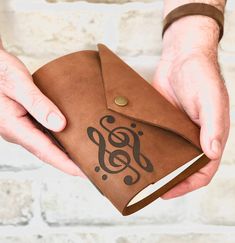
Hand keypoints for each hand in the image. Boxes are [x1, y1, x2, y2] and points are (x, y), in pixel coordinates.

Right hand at [0, 42, 85, 177]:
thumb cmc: (0, 70)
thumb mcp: (18, 84)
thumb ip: (37, 104)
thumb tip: (60, 125)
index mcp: (14, 126)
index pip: (46, 151)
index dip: (66, 163)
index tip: (85, 171)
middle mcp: (18, 131)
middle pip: (48, 152)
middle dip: (69, 162)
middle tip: (91, 166)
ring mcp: (20, 127)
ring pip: (46, 145)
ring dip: (65, 152)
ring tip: (84, 156)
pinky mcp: (24, 121)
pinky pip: (44, 135)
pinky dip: (59, 140)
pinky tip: (70, 138)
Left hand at [152, 16, 229, 198]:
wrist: (181, 56)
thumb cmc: (200, 74)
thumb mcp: (210, 99)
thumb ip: (214, 125)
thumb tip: (212, 153)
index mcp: (210, 135)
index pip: (203, 170)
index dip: (187, 184)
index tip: (167, 192)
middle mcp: (194, 135)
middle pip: (183, 165)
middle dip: (169, 178)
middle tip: (149, 187)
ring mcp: (177, 128)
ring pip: (169, 154)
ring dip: (158, 164)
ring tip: (140, 172)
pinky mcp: (164, 120)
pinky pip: (158, 137)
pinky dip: (150, 146)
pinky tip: (136, 150)